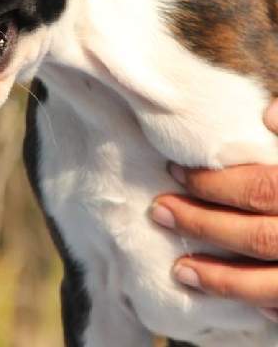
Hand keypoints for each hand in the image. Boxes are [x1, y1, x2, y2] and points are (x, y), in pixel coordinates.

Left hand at [150, 100, 277, 321]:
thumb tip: (269, 113)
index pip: (258, 187)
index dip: (213, 182)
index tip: (176, 172)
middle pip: (254, 233)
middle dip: (202, 224)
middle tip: (159, 212)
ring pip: (271, 283)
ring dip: (223, 279)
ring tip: (181, 271)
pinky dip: (276, 311)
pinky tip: (251, 309)